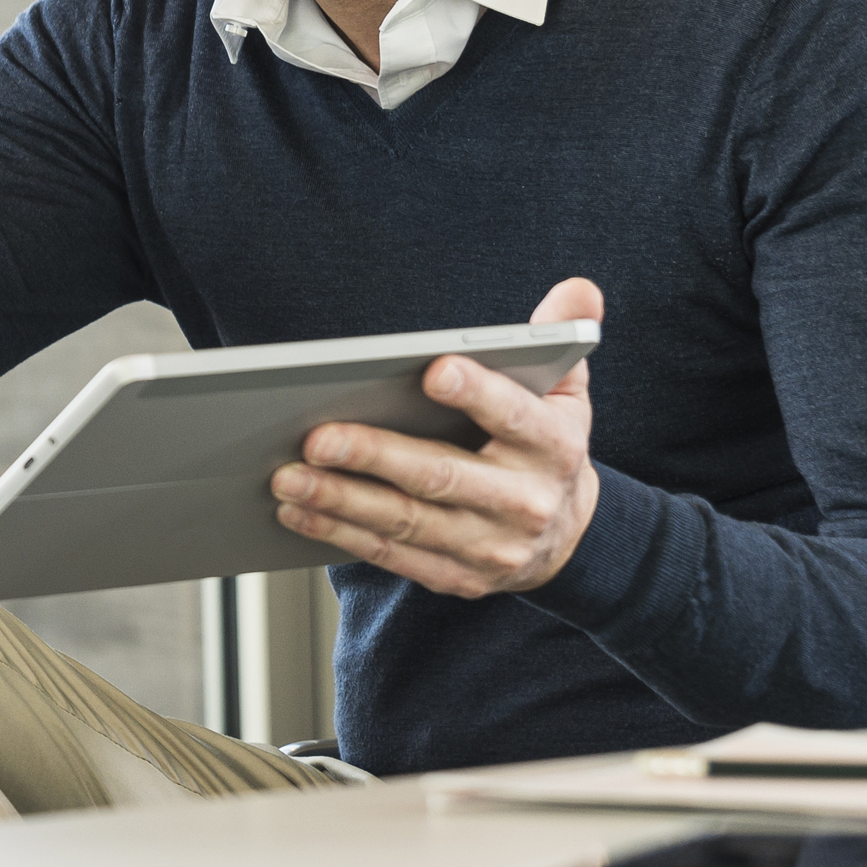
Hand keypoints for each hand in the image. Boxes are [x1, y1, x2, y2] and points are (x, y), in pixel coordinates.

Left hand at [272, 278, 606, 597]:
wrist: (567, 538)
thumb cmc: (544, 447)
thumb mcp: (567, 392)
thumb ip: (563, 337)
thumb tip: (577, 291)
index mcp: (553, 446)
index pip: (515, 416)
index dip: (477, 393)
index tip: (432, 370)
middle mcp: (524, 501)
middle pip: (441, 475)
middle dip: (375, 456)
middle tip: (316, 436)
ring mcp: (490, 546)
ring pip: (406, 521)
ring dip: (341, 501)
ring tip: (288, 477)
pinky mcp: (457, 576)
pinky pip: (392, 555)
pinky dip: (340, 534)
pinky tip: (298, 512)